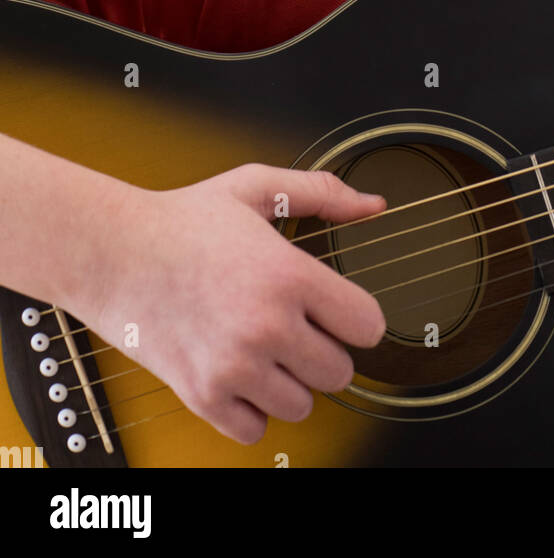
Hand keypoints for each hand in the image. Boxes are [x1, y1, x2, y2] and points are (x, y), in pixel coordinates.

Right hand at [83, 165, 386, 443]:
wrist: (113, 251)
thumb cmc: (184, 219)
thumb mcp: (257, 189)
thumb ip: (323, 193)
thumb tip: (375, 205)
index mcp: (289, 275)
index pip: (368, 326)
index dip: (356, 317)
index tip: (336, 311)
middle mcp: (266, 326)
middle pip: (340, 372)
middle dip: (322, 349)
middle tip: (292, 325)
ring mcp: (234, 366)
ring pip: (302, 406)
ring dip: (289, 382)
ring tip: (261, 346)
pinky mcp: (202, 396)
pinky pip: (256, 429)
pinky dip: (250, 409)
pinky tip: (237, 371)